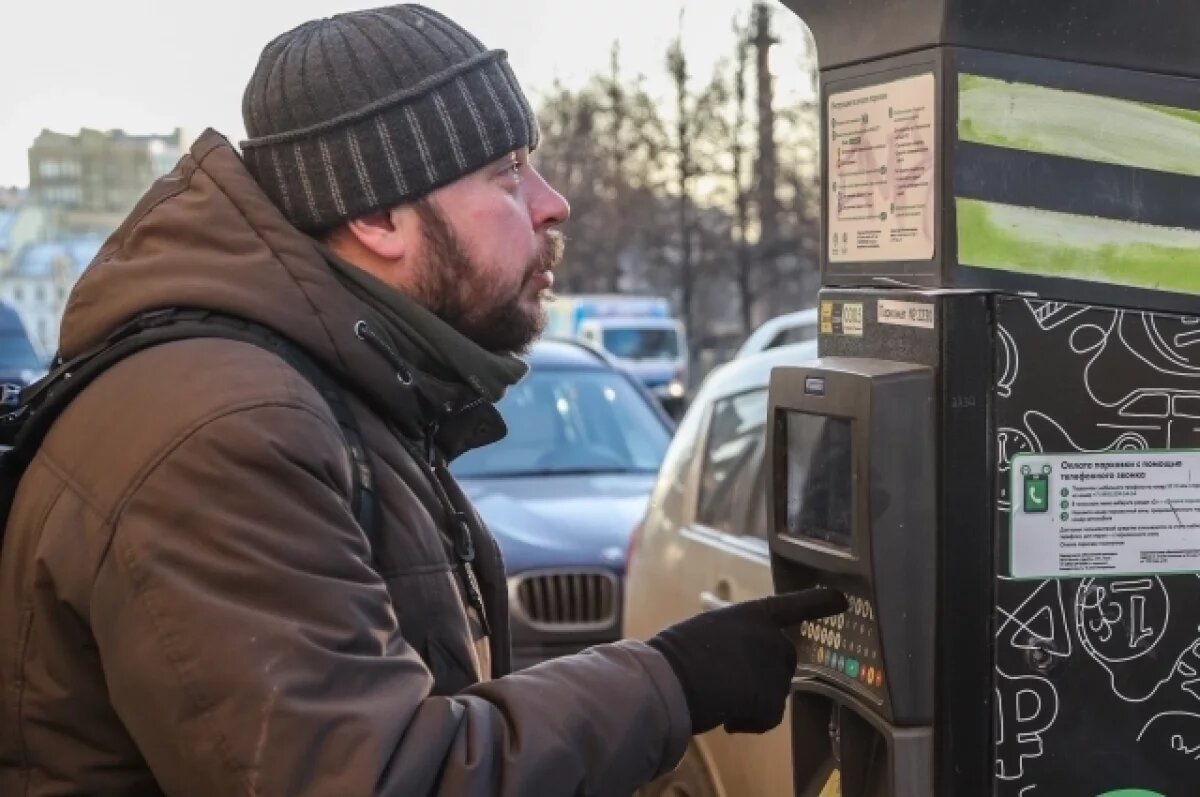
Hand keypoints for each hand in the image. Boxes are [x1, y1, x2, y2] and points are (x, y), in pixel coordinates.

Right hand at [648, 588, 846, 734]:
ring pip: (776, 692)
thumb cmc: (676, 654)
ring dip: (754, 702)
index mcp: (752, 614)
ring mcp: (773, 666)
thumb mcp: (708, 632)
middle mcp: (770, 636)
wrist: (670, 679)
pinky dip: (751, 724)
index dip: (818, 602)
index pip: (792, 605)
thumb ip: (733, 640)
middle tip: (733, 688)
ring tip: (722, 702)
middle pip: (785, 660)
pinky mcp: (772, 695)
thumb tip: (734, 665)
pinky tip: (728, 720)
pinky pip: (770, 717)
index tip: (842, 599)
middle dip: (766, 678)